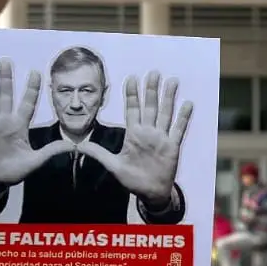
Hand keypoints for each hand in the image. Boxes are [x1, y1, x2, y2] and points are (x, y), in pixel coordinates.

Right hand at [0, 59, 71, 194]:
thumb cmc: (14, 171)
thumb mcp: (35, 162)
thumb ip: (50, 152)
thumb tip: (71, 145)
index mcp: (19, 126)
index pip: (27, 103)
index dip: (32, 89)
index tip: (36, 72)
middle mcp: (4, 120)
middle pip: (5, 95)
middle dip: (6, 78)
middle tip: (5, 61)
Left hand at [74, 71, 191, 207]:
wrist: (150, 193)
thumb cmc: (132, 179)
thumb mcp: (113, 166)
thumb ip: (98, 154)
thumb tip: (79, 146)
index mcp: (133, 134)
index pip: (132, 109)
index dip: (131, 94)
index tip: (131, 77)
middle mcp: (148, 132)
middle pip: (150, 106)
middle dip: (150, 90)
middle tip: (153, 72)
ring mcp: (161, 138)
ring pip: (165, 113)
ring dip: (168, 97)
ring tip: (171, 81)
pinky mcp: (172, 147)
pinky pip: (178, 129)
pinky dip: (183, 117)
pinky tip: (187, 103)